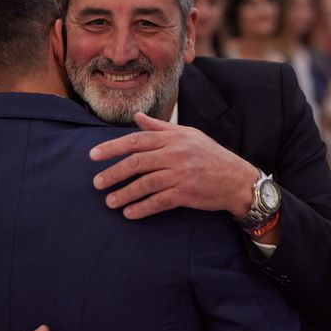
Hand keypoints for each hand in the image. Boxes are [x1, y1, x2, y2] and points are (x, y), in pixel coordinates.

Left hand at [90, 112, 258, 219]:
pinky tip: (130, 213)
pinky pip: (159, 201)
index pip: (137, 140)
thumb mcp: (188, 135)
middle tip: (97, 183)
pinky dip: (142, 208)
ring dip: (124, 194)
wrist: (237, 179)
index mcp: (173, 138)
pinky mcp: (186, 193)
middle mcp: (176, 154)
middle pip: (137, 162)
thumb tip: (137, 117)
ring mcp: (181, 174)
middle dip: (113, 173)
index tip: (93, 155)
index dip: (112, 147)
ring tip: (110, 202)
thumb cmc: (211, 155)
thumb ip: (160, 127)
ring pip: (145, 183)